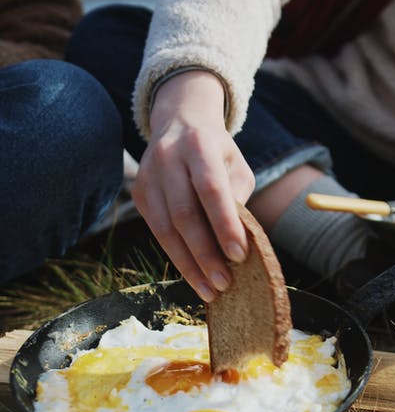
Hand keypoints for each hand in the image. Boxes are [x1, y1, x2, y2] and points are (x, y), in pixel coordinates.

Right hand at [132, 70, 254, 301]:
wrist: (179, 122)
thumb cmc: (216, 152)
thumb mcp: (236, 165)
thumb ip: (237, 199)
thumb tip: (237, 246)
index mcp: (199, 145)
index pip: (211, 189)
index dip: (225, 224)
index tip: (239, 255)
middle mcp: (169, 158)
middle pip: (184, 213)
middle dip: (205, 253)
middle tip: (224, 283)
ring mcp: (148, 175)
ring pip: (166, 228)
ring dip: (188, 264)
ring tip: (209, 290)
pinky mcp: (138, 193)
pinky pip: (157, 231)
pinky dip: (176, 256)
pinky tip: (193, 275)